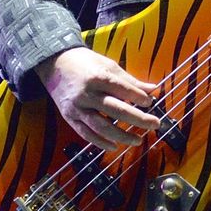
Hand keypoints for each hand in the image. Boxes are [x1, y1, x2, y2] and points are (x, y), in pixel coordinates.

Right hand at [35, 48, 160, 149]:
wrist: (55, 64)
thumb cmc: (86, 63)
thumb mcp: (109, 65)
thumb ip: (130, 81)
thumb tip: (153, 89)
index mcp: (98, 77)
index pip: (123, 90)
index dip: (138, 97)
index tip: (151, 103)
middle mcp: (87, 94)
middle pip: (116, 110)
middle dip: (138, 119)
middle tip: (155, 124)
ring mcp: (77, 107)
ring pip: (101, 126)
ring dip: (121, 136)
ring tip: (138, 140)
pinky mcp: (69, 117)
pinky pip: (85, 133)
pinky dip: (100, 142)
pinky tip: (114, 147)